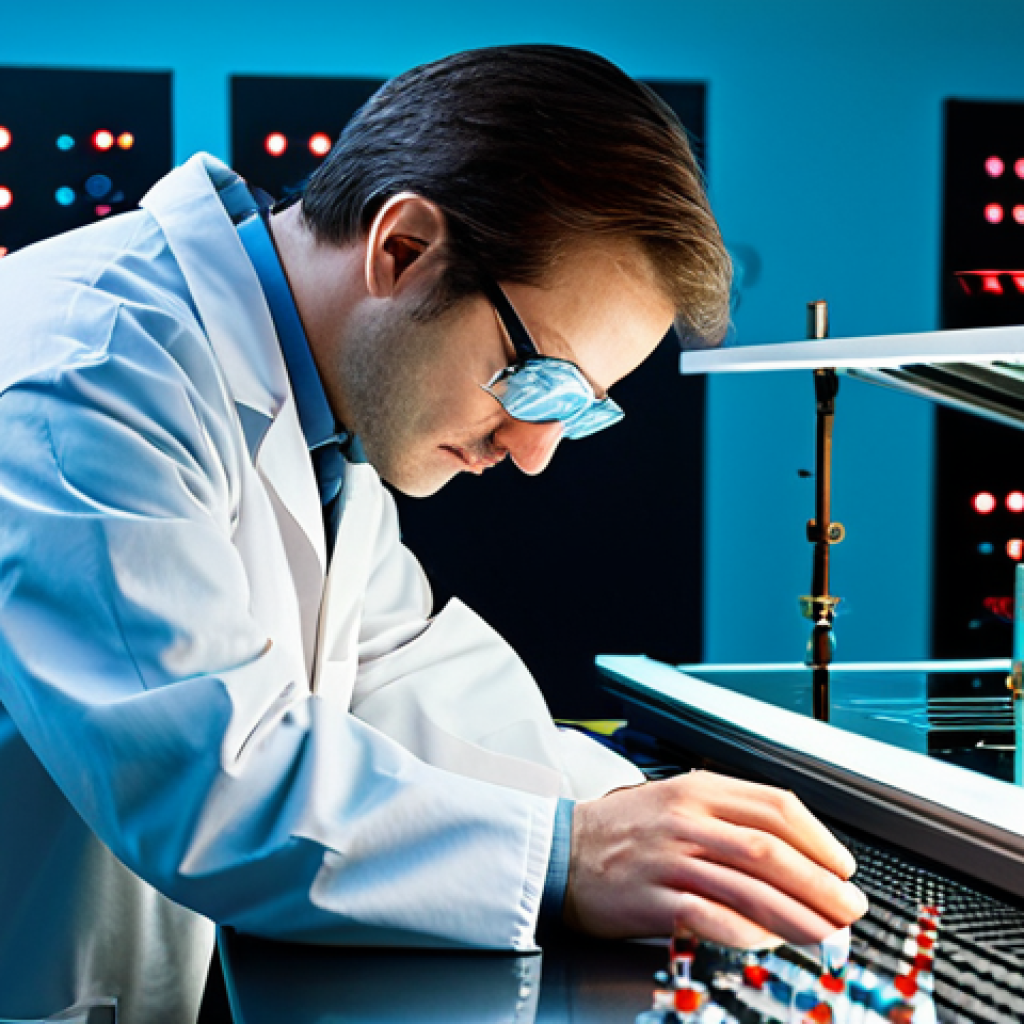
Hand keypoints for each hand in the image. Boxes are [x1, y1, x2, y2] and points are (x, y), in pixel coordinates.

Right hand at [563, 770, 866, 948]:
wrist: (560, 850)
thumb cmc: (623, 829)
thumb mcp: (674, 801)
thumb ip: (727, 818)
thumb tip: (791, 854)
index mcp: (697, 789)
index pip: (774, 806)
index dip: (819, 838)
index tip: (843, 866)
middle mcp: (686, 819)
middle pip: (770, 849)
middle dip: (820, 883)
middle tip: (849, 908)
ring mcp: (668, 858)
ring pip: (749, 886)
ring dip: (798, 915)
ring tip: (827, 935)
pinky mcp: (651, 898)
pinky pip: (712, 916)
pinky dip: (748, 933)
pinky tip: (770, 944)